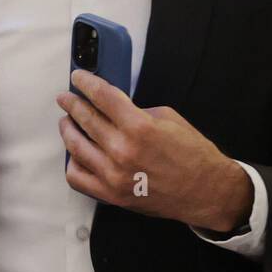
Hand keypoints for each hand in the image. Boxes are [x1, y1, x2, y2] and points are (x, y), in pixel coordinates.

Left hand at [57, 69, 253, 230]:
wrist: (207, 192)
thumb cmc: (193, 155)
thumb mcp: (169, 119)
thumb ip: (137, 111)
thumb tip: (111, 107)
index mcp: (140, 127)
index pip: (102, 97)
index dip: (86, 83)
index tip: (77, 77)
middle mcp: (123, 151)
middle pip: (85, 119)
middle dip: (72, 104)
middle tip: (65, 98)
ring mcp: (114, 175)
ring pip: (75, 147)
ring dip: (68, 130)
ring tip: (67, 121)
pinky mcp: (111, 194)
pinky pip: (77, 177)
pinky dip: (73, 163)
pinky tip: (76, 154)